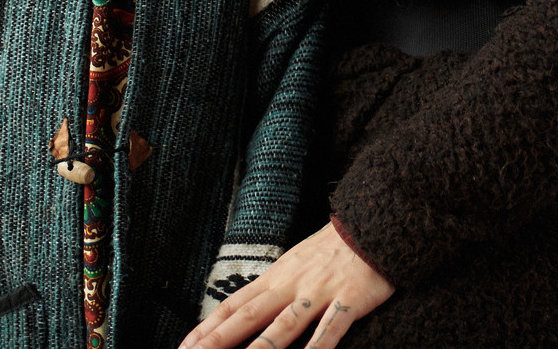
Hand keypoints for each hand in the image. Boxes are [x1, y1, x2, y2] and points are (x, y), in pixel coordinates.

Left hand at [181, 221, 393, 348]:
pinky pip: (330, 328)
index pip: (235, 304)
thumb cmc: (333, 247)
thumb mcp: (295, 261)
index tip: (185, 346)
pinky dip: (316, 347)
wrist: (372, 221)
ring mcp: (319, 292)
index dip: (209, 327)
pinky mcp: (349, 299)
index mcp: (277, 275)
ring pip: (284, 326)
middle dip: (219, 341)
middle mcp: (292, 284)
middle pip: (249, 316)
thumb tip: (245, 311)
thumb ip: (273, 288)